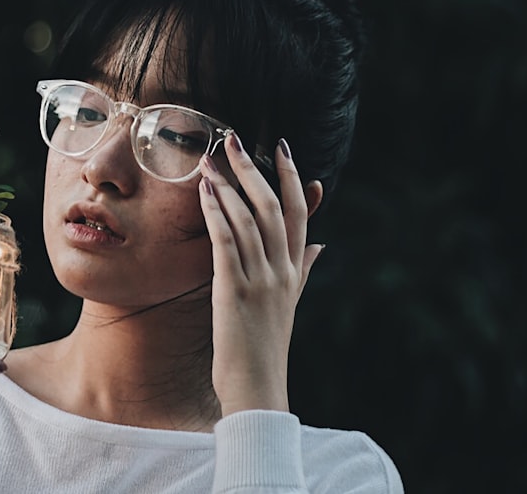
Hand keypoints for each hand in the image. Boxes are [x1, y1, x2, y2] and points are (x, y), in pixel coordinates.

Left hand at [198, 136, 323, 416]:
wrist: (257, 387)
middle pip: (274, 207)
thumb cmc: (267, 345)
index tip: (282, 148)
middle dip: (254, 169)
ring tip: (209, 159)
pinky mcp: (235, 290)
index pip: (300, 214)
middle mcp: (282, 270)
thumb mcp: (291, 303)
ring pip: (249, 219)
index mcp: (296, 271)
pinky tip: (203, 192)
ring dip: (227, 185)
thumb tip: (323, 246)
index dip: (292, 178)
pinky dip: (215, 213)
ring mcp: (261, 279)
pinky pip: (226, 242)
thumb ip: (305, 270)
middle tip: (234, 139)